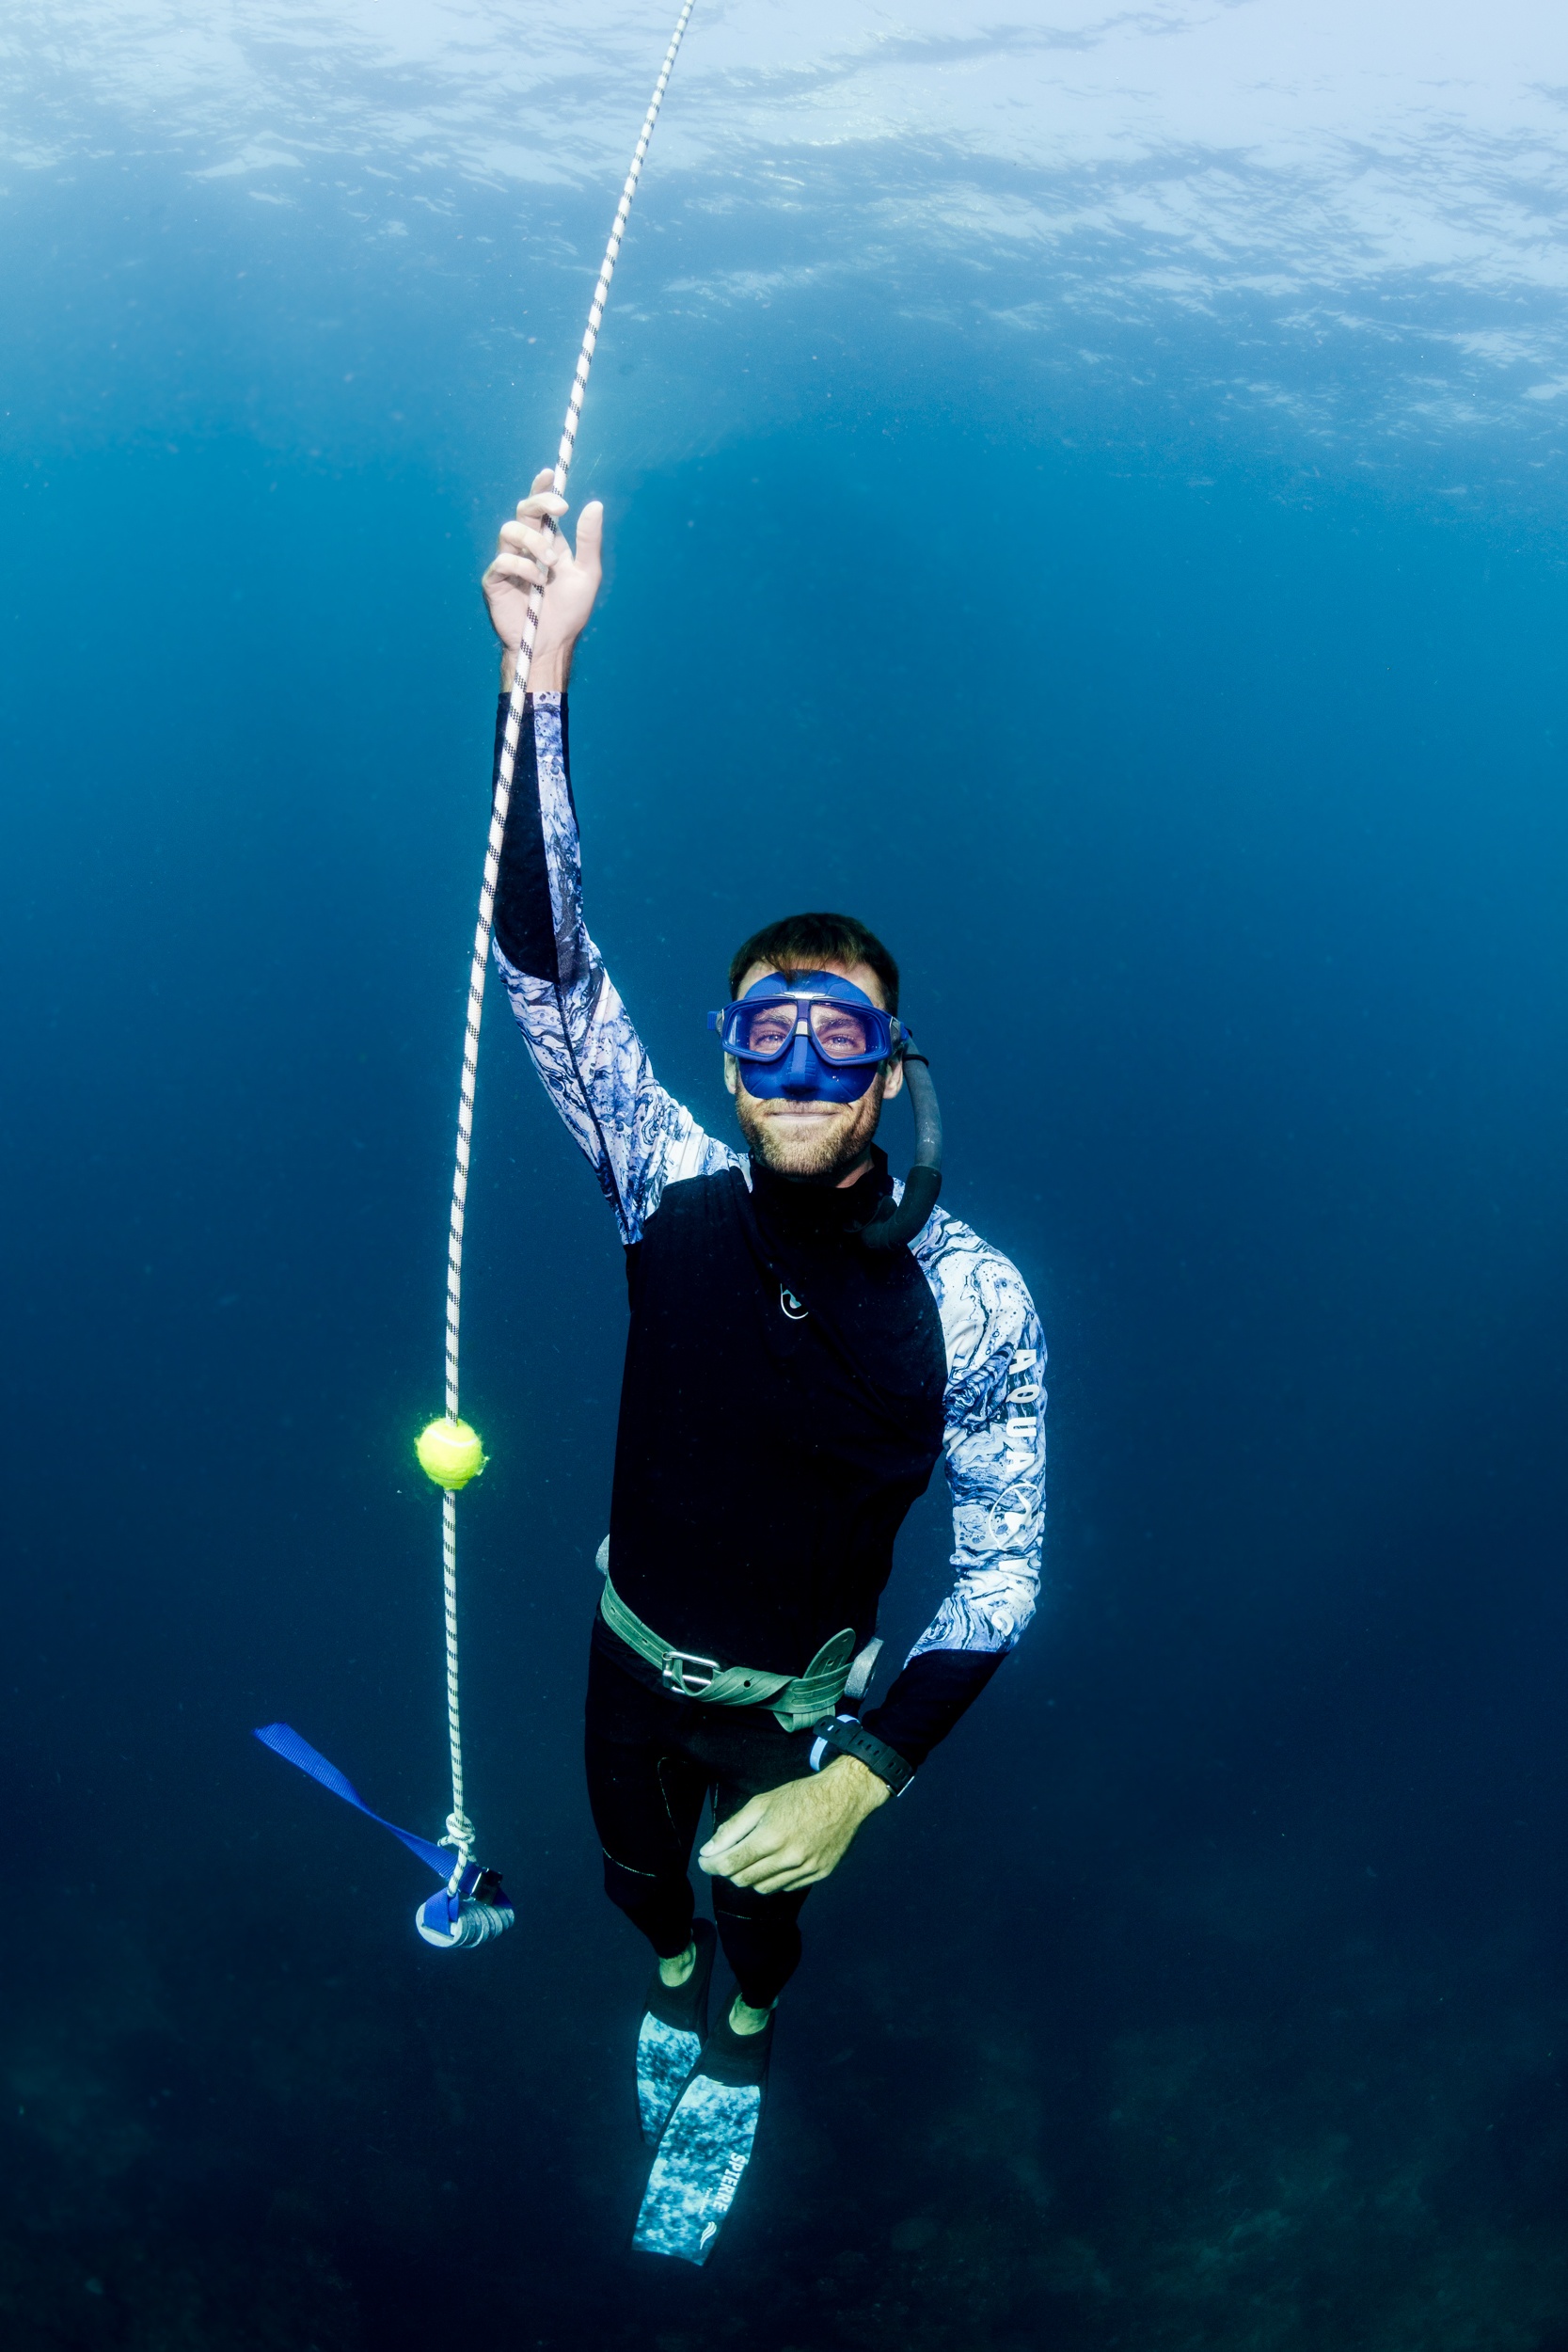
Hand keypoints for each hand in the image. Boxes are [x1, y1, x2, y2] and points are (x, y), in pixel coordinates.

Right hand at [481, 465, 603, 692]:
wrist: (552, 643)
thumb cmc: (570, 612)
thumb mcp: (587, 574)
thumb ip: (589, 541)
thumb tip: (595, 504)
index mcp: (547, 542)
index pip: (540, 509)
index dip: (541, 489)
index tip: (550, 475)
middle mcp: (526, 548)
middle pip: (523, 510)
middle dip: (540, 503)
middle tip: (561, 510)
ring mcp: (509, 562)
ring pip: (509, 530)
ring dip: (534, 542)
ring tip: (550, 565)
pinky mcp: (496, 580)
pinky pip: (503, 560)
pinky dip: (523, 568)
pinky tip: (537, 584)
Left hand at [698, 1756, 889, 1895]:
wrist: (844, 1797)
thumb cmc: (800, 1795)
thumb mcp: (762, 1802)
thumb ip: (733, 1828)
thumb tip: (708, 1850)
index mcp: (771, 1837)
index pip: (731, 1864)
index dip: (711, 1865)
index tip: (704, 1861)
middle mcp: (788, 1858)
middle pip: (744, 1880)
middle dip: (728, 1871)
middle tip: (725, 1858)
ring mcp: (805, 1870)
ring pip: (763, 1888)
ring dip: (750, 1877)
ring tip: (751, 1860)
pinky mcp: (818, 1875)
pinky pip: (785, 1887)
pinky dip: (773, 1879)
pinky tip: (774, 1863)